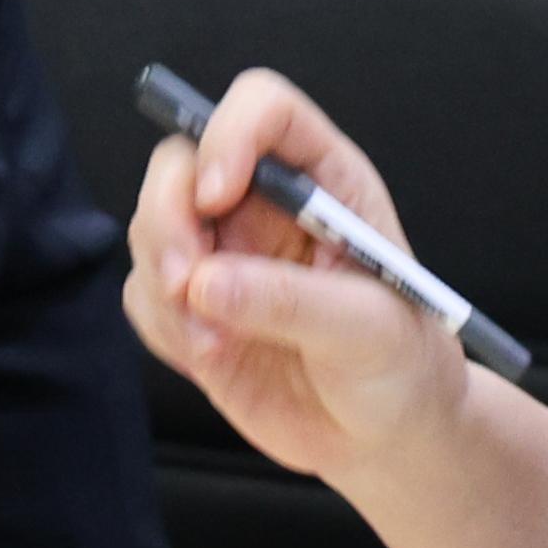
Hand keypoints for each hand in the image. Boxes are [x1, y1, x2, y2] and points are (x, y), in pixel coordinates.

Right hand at [117, 70, 472, 488]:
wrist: (385, 437)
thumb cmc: (403, 366)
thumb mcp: (371, 330)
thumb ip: (291, 301)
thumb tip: (207, 285)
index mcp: (324, 180)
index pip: (264, 110)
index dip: (229, 135)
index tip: (215, 196)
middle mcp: (265, 204)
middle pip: (182, 161)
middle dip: (169, 217)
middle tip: (188, 285)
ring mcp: (225, 253)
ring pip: (151, 224)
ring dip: (164, 280)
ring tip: (214, 343)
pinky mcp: (195, 306)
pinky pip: (144, 292)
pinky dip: (161, 324)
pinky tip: (210, 357)